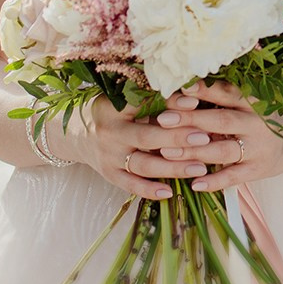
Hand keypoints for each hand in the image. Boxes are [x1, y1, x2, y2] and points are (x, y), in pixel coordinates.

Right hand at [71, 91, 212, 199]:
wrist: (77, 134)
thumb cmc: (112, 111)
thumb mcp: (124, 98)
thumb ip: (152, 97)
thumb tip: (192, 91)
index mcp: (115, 107)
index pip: (144, 104)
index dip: (170, 102)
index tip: (196, 101)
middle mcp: (111, 132)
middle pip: (147, 137)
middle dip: (177, 138)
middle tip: (205, 138)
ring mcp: (109, 156)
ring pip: (143, 165)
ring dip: (173, 168)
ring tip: (201, 167)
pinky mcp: (109, 175)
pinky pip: (130, 185)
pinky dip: (149, 190)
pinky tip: (170, 192)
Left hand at [146, 79, 282, 193]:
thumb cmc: (268, 113)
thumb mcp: (253, 100)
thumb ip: (225, 98)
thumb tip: (184, 91)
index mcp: (253, 100)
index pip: (225, 93)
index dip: (202, 91)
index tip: (178, 89)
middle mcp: (256, 122)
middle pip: (220, 120)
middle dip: (190, 120)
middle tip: (162, 120)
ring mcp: (258, 148)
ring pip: (223, 150)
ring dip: (194, 152)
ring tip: (167, 152)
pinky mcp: (258, 169)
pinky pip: (234, 177)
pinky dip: (215, 182)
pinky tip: (194, 184)